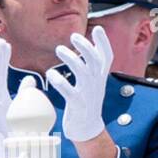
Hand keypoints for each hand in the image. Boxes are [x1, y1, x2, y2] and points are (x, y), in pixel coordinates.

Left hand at [48, 27, 112, 142]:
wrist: (86, 128)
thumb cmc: (85, 103)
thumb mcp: (92, 83)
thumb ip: (90, 67)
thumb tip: (86, 48)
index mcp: (100, 77)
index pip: (107, 56)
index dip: (103, 42)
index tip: (98, 28)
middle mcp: (97, 83)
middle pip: (96, 60)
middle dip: (87, 46)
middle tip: (74, 35)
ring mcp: (88, 94)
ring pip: (84, 72)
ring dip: (73, 59)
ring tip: (59, 49)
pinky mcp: (78, 105)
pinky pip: (70, 91)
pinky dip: (60, 81)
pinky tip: (50, 74)